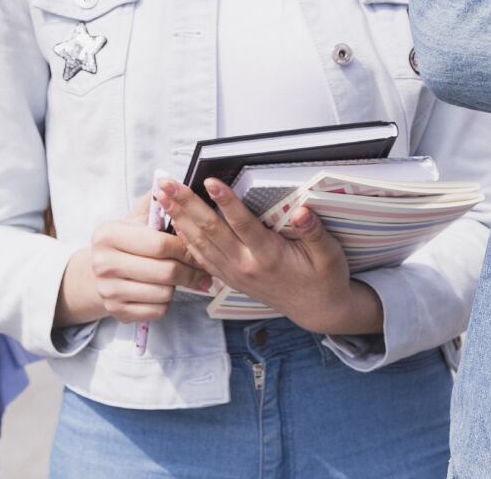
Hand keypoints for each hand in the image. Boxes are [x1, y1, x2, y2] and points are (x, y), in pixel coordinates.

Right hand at [56, 193, 206, 326]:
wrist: (98, 272)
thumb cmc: (127, 241)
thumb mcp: (136, 218)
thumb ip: (155, 202)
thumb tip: (172, 181)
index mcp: (108, 234)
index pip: (160, 243)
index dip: (186, 246)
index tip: (200, 246)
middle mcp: (103, 264)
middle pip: (165, 272)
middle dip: (189, 270)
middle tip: (202, 268)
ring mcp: (108, 291)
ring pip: (164, 293)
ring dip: (178, 286)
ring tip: (181, 277)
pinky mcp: (116, 311)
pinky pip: (158, 310)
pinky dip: (167, 302)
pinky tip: (165, 290)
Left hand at [153, 178, 380, 337]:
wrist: (316, 309)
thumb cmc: (324, 277)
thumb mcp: (330, 254)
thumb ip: (314, 231)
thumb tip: (302, 211)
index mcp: (268, 256)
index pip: (242, 224)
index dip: (226, 201)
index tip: (210, 181)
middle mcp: (245, 265)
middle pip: (209, 230)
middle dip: (186, 204)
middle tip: (166, 183)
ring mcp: (233, 273)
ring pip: (199, 243)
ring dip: (177, 217)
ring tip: (161, 196)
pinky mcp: (228, 278)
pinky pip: (200, 257)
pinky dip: (184, 238)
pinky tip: (172, 222)